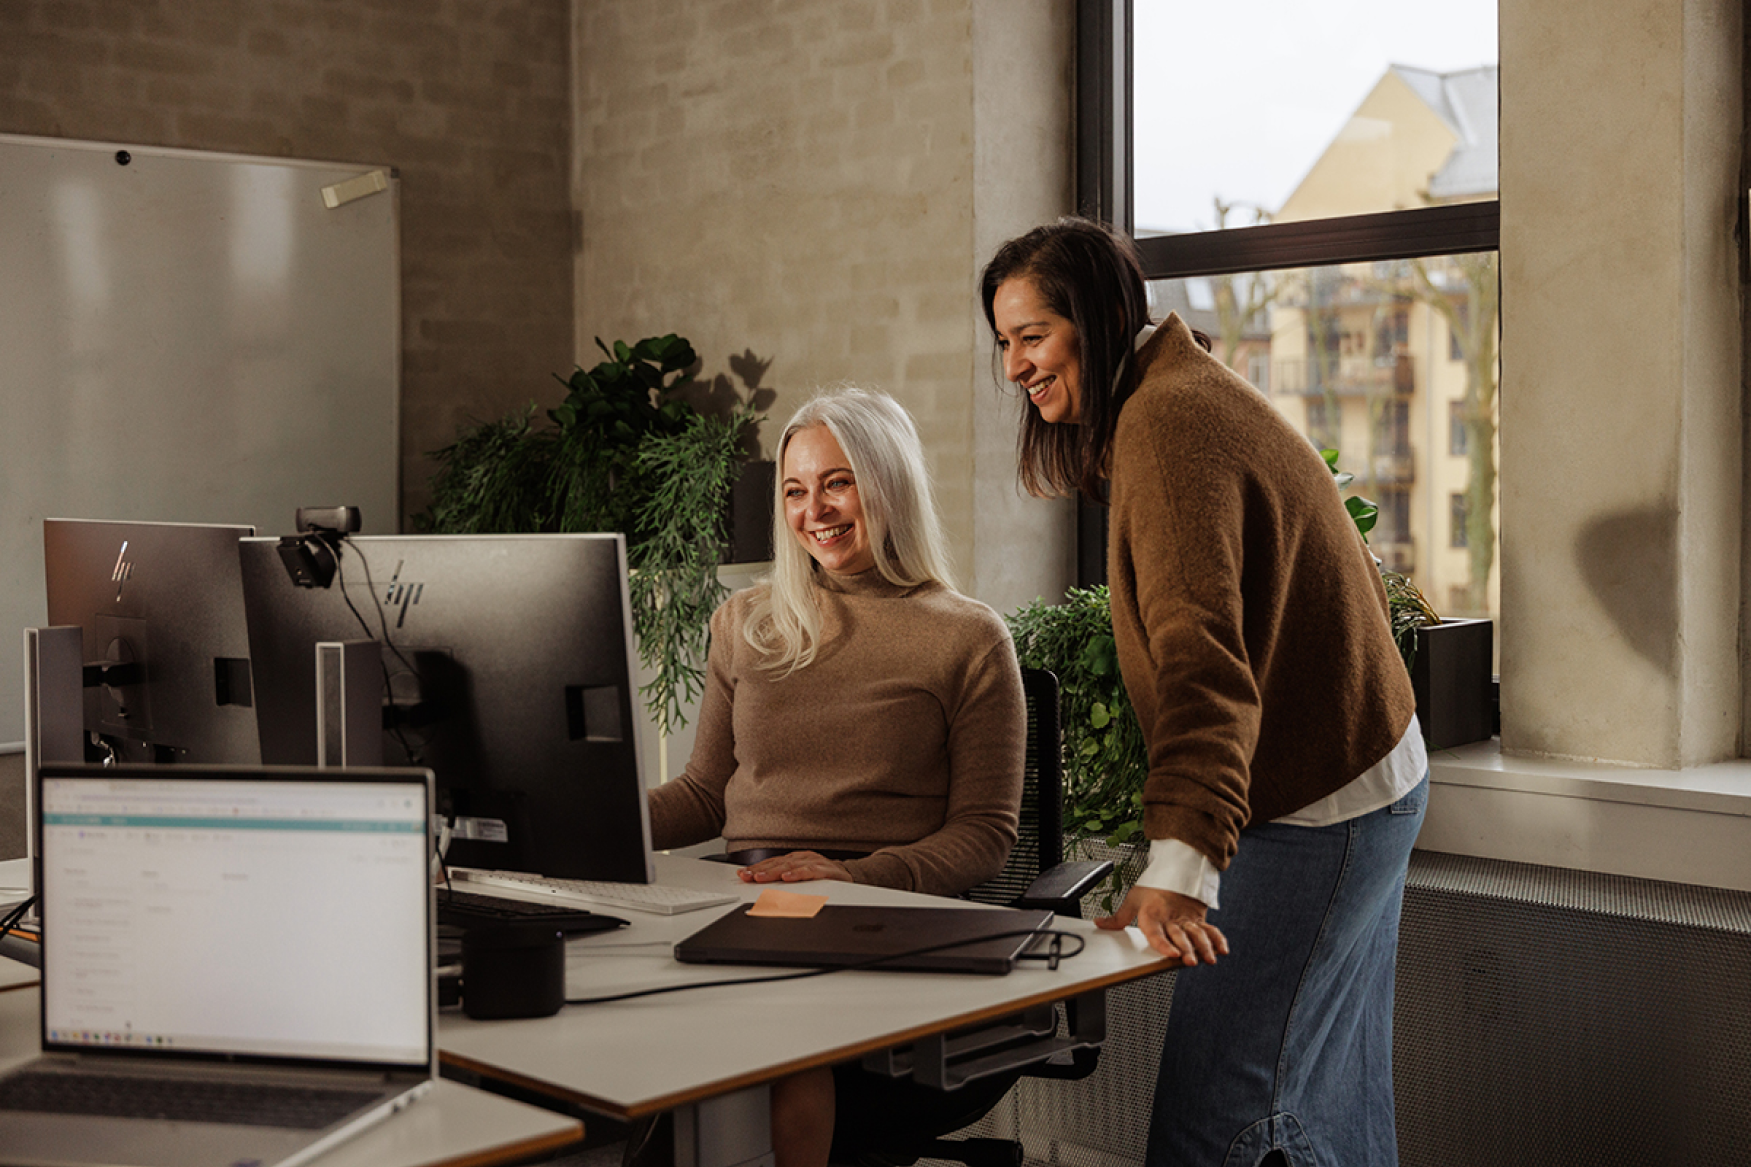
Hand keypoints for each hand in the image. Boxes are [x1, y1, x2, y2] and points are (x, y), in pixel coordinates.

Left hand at [737, 851, 853, 883]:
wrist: (850, 875)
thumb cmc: (823, 877)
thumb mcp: (801, 875)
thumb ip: (784, 877)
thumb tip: (762, 883)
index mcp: (795, 858)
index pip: (771, 862)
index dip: (756, 868)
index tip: (743, 874)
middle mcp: (802, 858)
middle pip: (777, 863)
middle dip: (760, 870)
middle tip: (746, 876)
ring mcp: (813, 862)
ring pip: (790, 866)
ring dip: (773, 872)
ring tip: (760, 878)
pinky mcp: (824, 870)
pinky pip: (809, 871)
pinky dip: (797, 874)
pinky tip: (786, 878)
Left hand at [1096, 886, 1228, 965]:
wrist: (1176, 870)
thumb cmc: (1153, 888)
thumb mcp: (1133, 899)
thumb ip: (1118, 917)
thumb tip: (1099, 924)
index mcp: (1153, 914)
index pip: (1157, 932)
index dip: (1164, 944)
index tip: (1172, 954)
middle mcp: (1171, 919)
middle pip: (1179, 935)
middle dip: (1186, 949)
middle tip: (1190, 961)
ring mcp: (1186, 919)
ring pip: (1197, 934)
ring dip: (1204, 947)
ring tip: (1209, 959)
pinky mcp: (1198, 920)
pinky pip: (1210, 930)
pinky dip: (1218, 940)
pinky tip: (1223, 951)